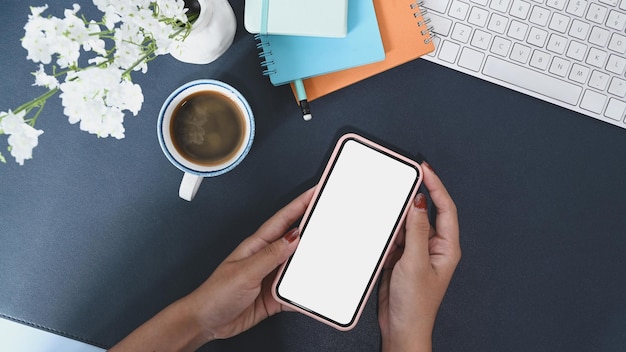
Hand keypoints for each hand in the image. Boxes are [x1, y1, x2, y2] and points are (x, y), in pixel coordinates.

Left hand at [109, 188, 313, 351]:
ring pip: (299, 265)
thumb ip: (270, 255)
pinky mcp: (275, 296)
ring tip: (331, 256)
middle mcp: (267, 258)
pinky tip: (317, 291)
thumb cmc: (215, 294)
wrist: (207, 323)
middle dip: (314, 228)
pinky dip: (307, 292)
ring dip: (314, 262)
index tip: (317, 191)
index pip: (284, 219)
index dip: (301, 203)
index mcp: (257, 245)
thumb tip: (293, 238)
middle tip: (333, 219)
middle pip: (296, 239)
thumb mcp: (245, 272)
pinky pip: (296, 291)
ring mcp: (272, 277)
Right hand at [378, 163, 460, 351]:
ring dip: (399, 214)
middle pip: (427, 212)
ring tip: (389, 200)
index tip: (424, 170)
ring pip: (409, 223)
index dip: (436, 186)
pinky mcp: (402, 259)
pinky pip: (396, 236)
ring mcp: (417, 253)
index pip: (446, 208)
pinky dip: (389, 229)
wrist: (401, 328)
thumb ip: (417, 230)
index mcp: (446, 247)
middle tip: (404, 176)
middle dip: (416, 195)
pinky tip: (381, 223)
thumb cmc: (416, 304)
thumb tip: (420, 202)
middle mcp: (434, 247)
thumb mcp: (415, 262)